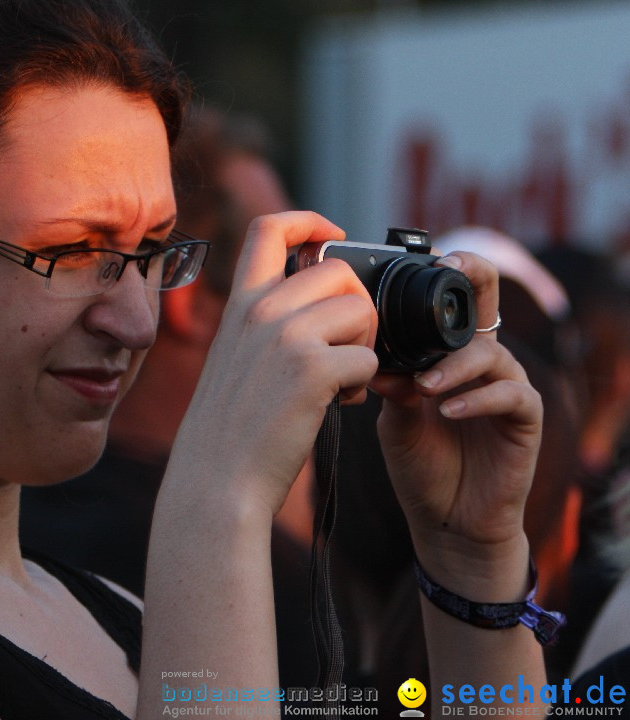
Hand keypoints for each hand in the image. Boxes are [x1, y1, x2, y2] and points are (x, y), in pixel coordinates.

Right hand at [171, 211, 379, 515]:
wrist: (216, 481)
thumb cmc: (230, 430)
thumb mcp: (236, 358)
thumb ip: (267, 324)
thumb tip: (326, 301)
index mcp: (239, 305)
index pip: (270, 228)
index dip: (310, 221)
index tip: (334, 235)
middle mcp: (260, 311)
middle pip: (338, 270)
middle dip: (358, 306)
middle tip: (346, 347)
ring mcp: (286, 338)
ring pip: (361, 311)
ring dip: (364, 347)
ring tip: (339, 382)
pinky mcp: (313, 371)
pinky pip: (370, 360)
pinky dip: (364, 386)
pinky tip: (336, 405)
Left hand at [370, 251, 541, 591]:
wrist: (447, 521)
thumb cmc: (420, 463)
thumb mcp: (394, 416)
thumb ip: (390, 381)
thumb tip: (366, 349)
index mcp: (450, 354)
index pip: (454, 302)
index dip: (447, 273)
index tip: (424, 256)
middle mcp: (483, 363)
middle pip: (489, 304)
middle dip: (475, 277)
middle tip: (451, 266)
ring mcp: (508, 388)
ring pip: (492, 354)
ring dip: (455, 366)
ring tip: (423, 385)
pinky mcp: (525, 421)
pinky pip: (511, 396)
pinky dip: (477, 399)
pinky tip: (448, 409)